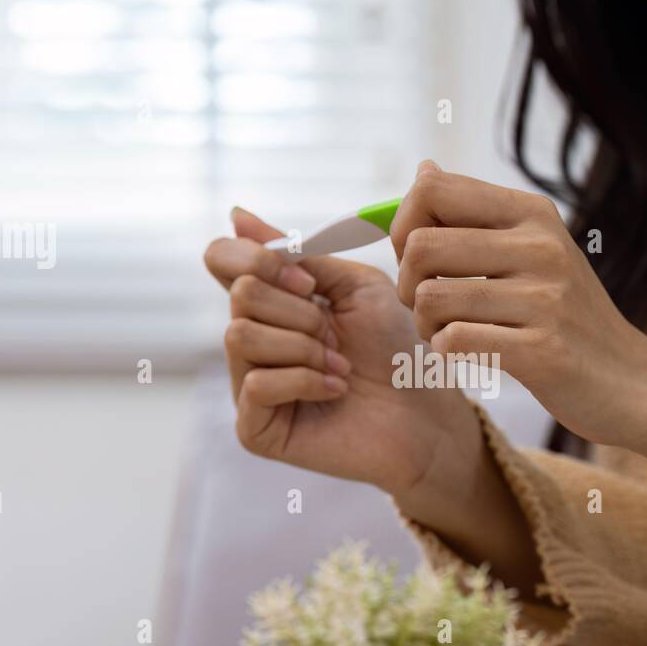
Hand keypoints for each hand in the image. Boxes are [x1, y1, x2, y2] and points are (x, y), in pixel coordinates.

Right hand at [205, 208, 479, 496]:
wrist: (424, 412)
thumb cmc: (394, 349)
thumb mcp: (354, 286)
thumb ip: (298, 254)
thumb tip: (236, 216)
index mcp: (270, 302)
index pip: (222, 258)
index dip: (260, 258)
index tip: (310, 280)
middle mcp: (251, 341)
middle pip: (239, 294)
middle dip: (299, 309)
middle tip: (336, 334)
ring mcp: (248, 386)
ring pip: (241, 336)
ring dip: (304, 345)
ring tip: (339, 363)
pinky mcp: (255, 428)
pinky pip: (257, 385)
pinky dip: (305, 380)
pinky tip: (336, 389)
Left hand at [392, 162, 646, 450]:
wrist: (631, 380)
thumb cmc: (569, 317)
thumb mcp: (534, 251)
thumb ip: (477, 214)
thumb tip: (424, 168)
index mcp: (532, 214)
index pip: (432, 190)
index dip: (405, 226)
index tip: (418, 259)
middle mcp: (540, 246)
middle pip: (421, 246)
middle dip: (406, 283)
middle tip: (428, 306)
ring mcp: (544, 298)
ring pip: (429, 297)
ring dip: (424, 324)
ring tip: (448, 332)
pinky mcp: (541, 350)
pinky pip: (453, 340)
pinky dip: (445, 351)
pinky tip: (467, 353)